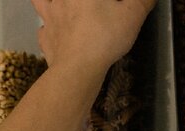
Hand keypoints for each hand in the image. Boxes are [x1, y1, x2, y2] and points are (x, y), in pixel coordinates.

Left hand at [31, 0, 156, 75]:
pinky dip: (47, 29)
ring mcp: (50, 17)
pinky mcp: (45, 38)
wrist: (78, 69)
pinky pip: (43, 29)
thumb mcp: (133, 15)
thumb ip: (143, 0)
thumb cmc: (106, 36)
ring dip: (45, 0)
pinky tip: (54, 33)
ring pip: (40, 0)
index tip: (113, 5)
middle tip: (92, 8)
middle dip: (83, 4)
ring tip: (58, 5)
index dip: (108, 2)